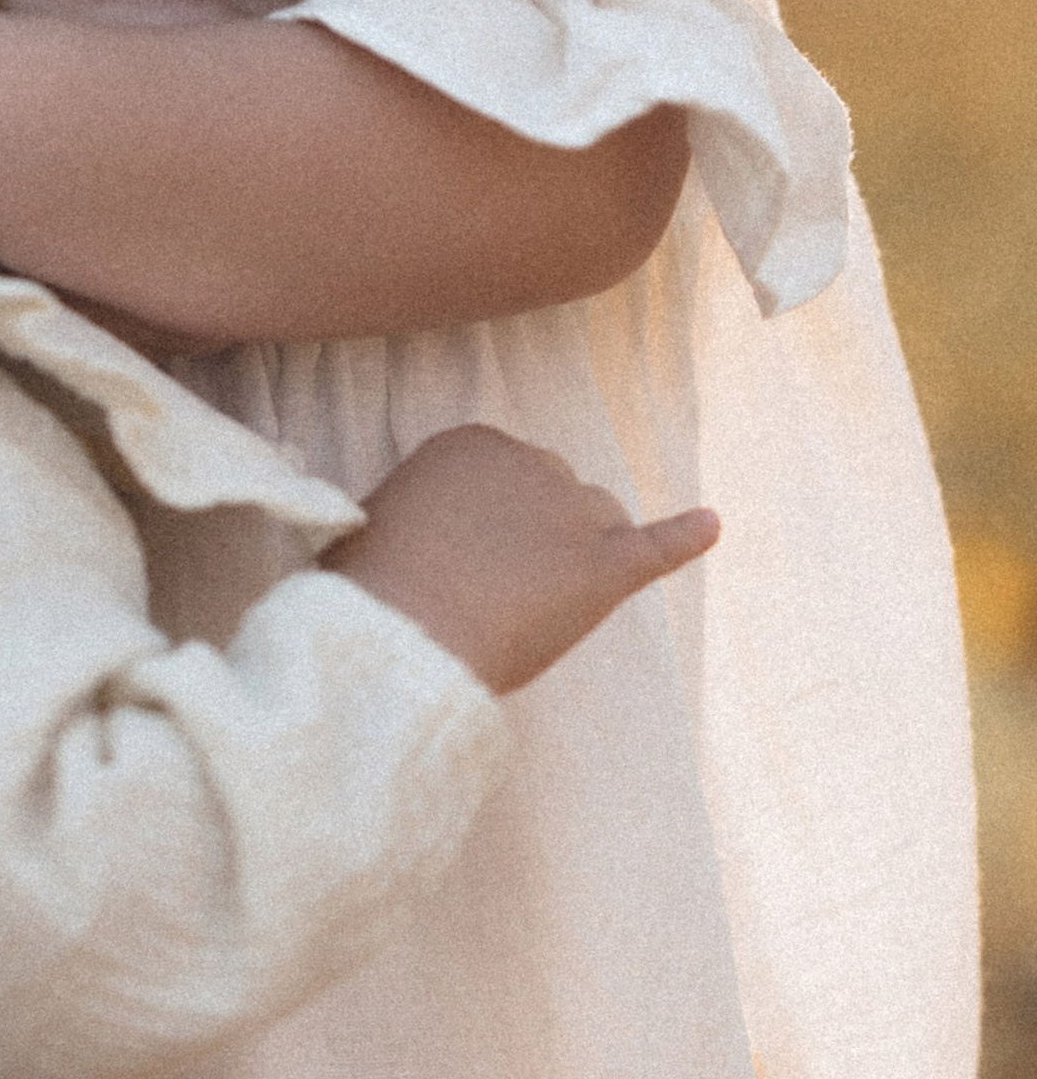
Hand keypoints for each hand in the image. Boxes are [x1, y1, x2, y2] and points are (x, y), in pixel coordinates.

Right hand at [324, 425, 717, 694]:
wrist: (402, 635)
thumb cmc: (369, 590)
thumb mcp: (371, 526)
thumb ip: (412, 517)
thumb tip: (409, 536)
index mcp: (470, 442)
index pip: (501, 472)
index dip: (484, 522)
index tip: (457, 556)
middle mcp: (530, 461)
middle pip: (554, 491)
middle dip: (534, 533)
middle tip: (491, 589)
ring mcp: (574, 512)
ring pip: (598, 520)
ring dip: (579, 551)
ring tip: (538, 601)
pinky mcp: (607, 566)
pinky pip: (657, 546)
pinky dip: (685, 537)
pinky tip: (709, 526)